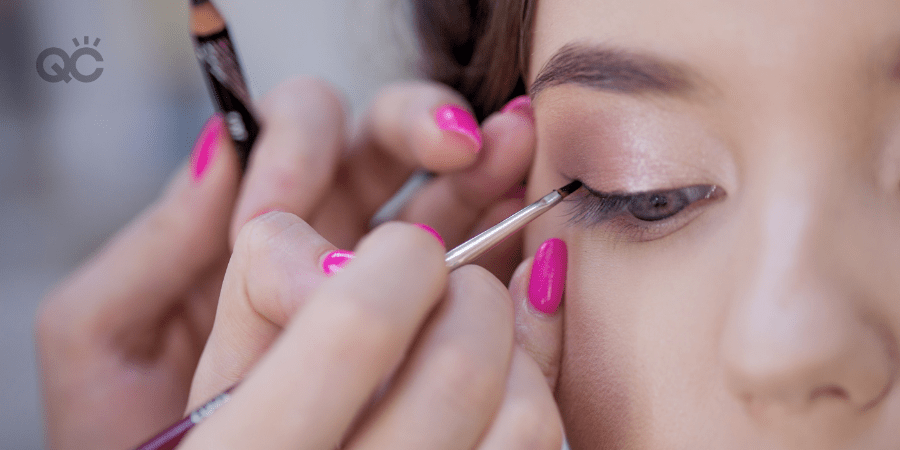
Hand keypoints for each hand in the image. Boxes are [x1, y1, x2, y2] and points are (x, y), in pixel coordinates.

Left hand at [36, 77, 535, 448]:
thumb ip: (158, 240)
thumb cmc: (123, 424)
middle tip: (452, 144)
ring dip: (480, 163)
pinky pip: (482, 261)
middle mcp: (327, 232)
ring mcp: (388, 273)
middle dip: (418, 127)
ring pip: (445, 189)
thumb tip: (220, 148)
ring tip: (508, 151)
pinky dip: (510, 237)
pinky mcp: (436, 321)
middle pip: (382, 141)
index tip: (281, 208)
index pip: (297, 132)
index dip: (299, 146)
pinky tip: (530, 228)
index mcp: (256, 217)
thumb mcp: (102, 333)